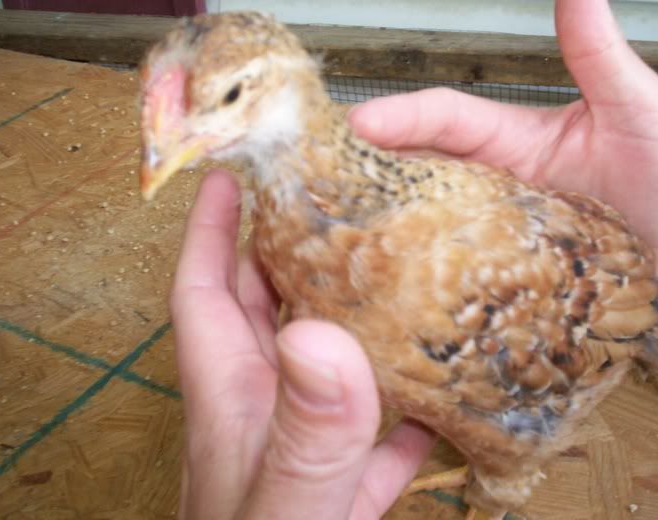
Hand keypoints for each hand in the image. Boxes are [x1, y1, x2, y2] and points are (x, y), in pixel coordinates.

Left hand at [169, 169, 434, 519]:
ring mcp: (310, 443)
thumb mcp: (291, 507)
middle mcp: (266, 408)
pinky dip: (410, 392)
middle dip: (291, 247)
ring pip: (327, 355)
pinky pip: (381, 418)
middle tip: (337, 195)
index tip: (235, 170)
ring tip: (400, 260)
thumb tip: (319, 334)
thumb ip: (307, 434)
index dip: (211, 227)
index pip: (205, 289)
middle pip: (268, 307)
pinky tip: (452, 373)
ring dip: (357, 310)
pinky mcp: (350, 481)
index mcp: (234, 397)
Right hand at [349, 0, 657, 287]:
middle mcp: (484, 180)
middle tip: (315, 183)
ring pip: (417, 220)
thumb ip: (599, 52)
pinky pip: (443, 267)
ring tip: (331, 235)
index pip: (442, 117)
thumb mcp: (635, 106)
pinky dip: (410, 270)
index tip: (360, 122)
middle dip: (362, 172)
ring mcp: (485, 228)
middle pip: (411, 169)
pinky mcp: (491, 272)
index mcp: (505, 138)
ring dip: (376, 224)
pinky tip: (382, 283)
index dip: (401, 117)